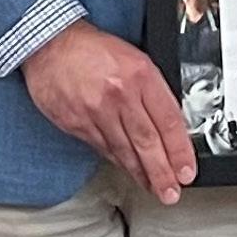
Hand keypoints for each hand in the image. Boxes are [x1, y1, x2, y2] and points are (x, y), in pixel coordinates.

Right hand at [20, 20, 198, 203]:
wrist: (50, 44)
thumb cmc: (93, 49)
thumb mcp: (134, 59)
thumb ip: (152, 91)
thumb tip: (169, 126)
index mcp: (140, 74)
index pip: (168, 121)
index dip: (180, 151)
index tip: (186, 170)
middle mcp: (119, 94)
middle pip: (148, 142)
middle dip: (163, 173)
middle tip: (172, 192)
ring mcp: (96, 111)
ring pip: (124, 150)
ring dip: (141, 174)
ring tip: (153, 188)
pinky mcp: (76, 123)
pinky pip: (102, 148)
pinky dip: (118, 162)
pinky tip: (128, 170)